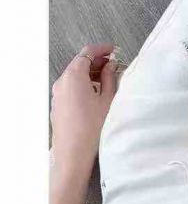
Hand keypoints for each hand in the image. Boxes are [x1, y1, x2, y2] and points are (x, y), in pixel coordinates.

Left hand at [50, 43, 116, 181]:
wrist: (72, 155)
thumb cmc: (92, 127)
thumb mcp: (107, 99)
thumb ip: (110, 77)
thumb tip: (111, 65)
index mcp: (73, 76)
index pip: (87, 52)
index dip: (103, 49)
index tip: (114, 50)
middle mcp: (62, 82)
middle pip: (80, 62)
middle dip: (97, 61)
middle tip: (114, 64)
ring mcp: (57, 94)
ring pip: (74, 75)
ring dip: (90, 73)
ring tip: (108, 79)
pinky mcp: (57, 105)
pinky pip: (70, 86)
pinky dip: (83, 83)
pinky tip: (95, 92)